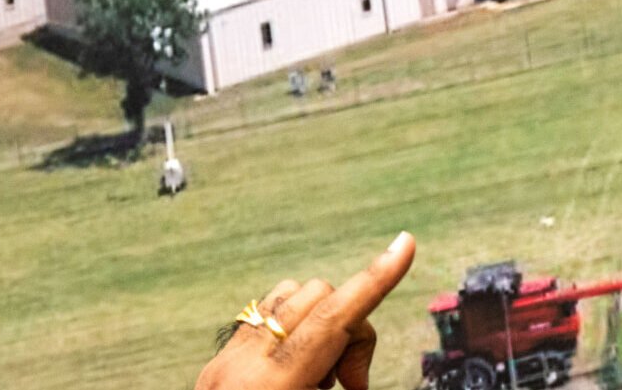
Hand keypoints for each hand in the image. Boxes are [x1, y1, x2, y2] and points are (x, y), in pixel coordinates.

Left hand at [197, 232, 415, 389]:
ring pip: (290, 298)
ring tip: (320, 379)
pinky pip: (264, 316)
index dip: (376, 278)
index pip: (335, 316)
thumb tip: (367, 380)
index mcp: (273, 385)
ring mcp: (225, 360)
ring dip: (321, 325)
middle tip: (350, 385)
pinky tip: (297, 371)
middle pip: (320, 298)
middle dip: (351, 329)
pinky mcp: (216, 365)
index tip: (405, 245)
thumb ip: (347, 388)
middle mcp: (244, 363)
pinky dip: (292, 330)